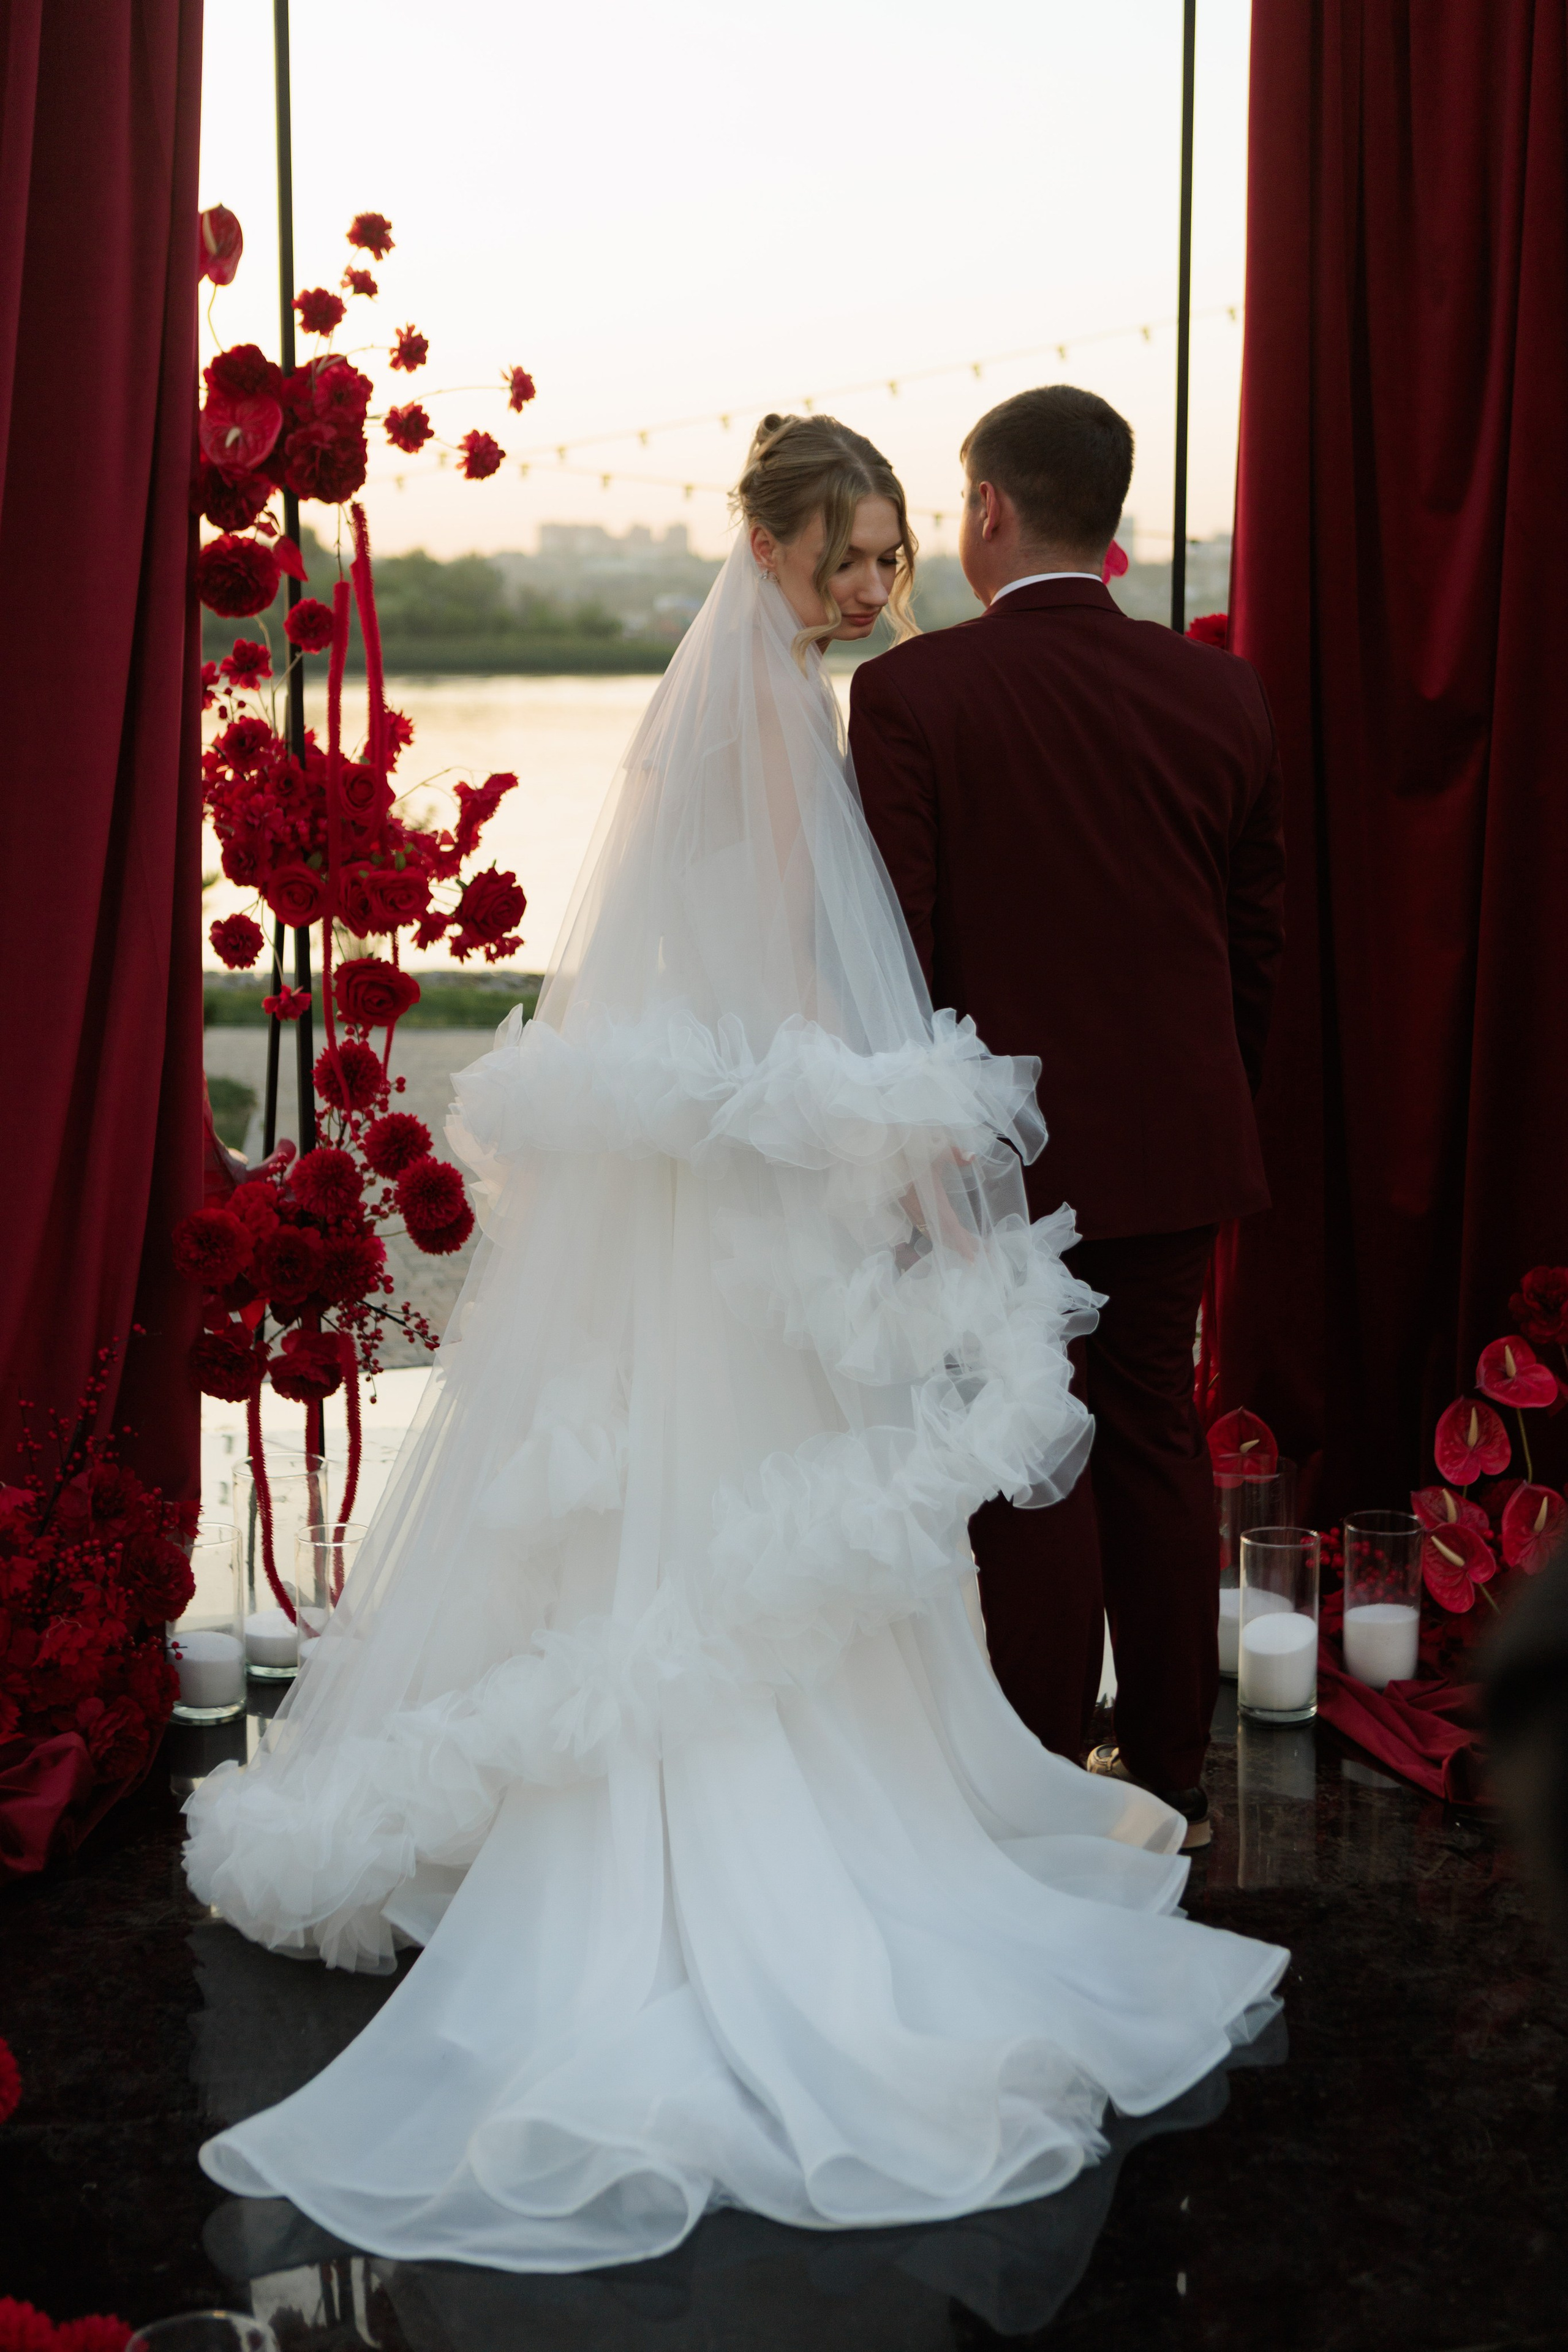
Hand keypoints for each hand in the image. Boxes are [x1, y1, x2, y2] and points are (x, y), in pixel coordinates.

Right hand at [900, 1145, 978, 1261]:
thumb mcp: (933, 1150)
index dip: (961, 1243)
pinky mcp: (910, 1210)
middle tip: (983, 1257)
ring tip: (971, 1250)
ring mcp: (914, 1211)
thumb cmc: (909, 1153)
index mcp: (930, 1197)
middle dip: (963, 1247)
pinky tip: (948, 1237)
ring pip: (935, 1233)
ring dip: (952, 1243)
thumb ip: (954, 1154)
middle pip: (945, 1234)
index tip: (972, 1259)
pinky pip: (927, 1228)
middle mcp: (922, 1209)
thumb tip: (973, 1158)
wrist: (883, 1157)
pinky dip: (941, 1236)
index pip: (948, 1226)